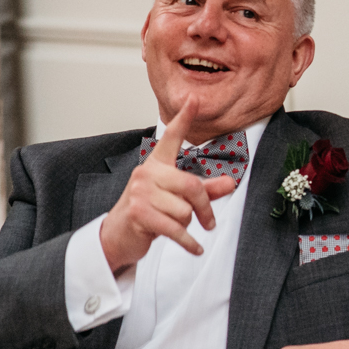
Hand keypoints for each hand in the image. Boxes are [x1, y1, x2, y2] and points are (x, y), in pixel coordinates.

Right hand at [98, 98, 238, 271]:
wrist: (117, 235)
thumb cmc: (149, 211)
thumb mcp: (176, 198)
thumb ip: (205, 189)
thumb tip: (230, 182)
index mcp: (156, 164)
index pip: (171, 137)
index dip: (184, 118)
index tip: (194, 99)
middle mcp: (147, 173)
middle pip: (192, 186)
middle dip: (204, 207)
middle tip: (208, 221)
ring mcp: (141, 193)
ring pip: (184, 211)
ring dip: (186, 225)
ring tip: (173, 226)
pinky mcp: (139, 213)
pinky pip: (176, 229)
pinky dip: (188, 242)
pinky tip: (195, 248)